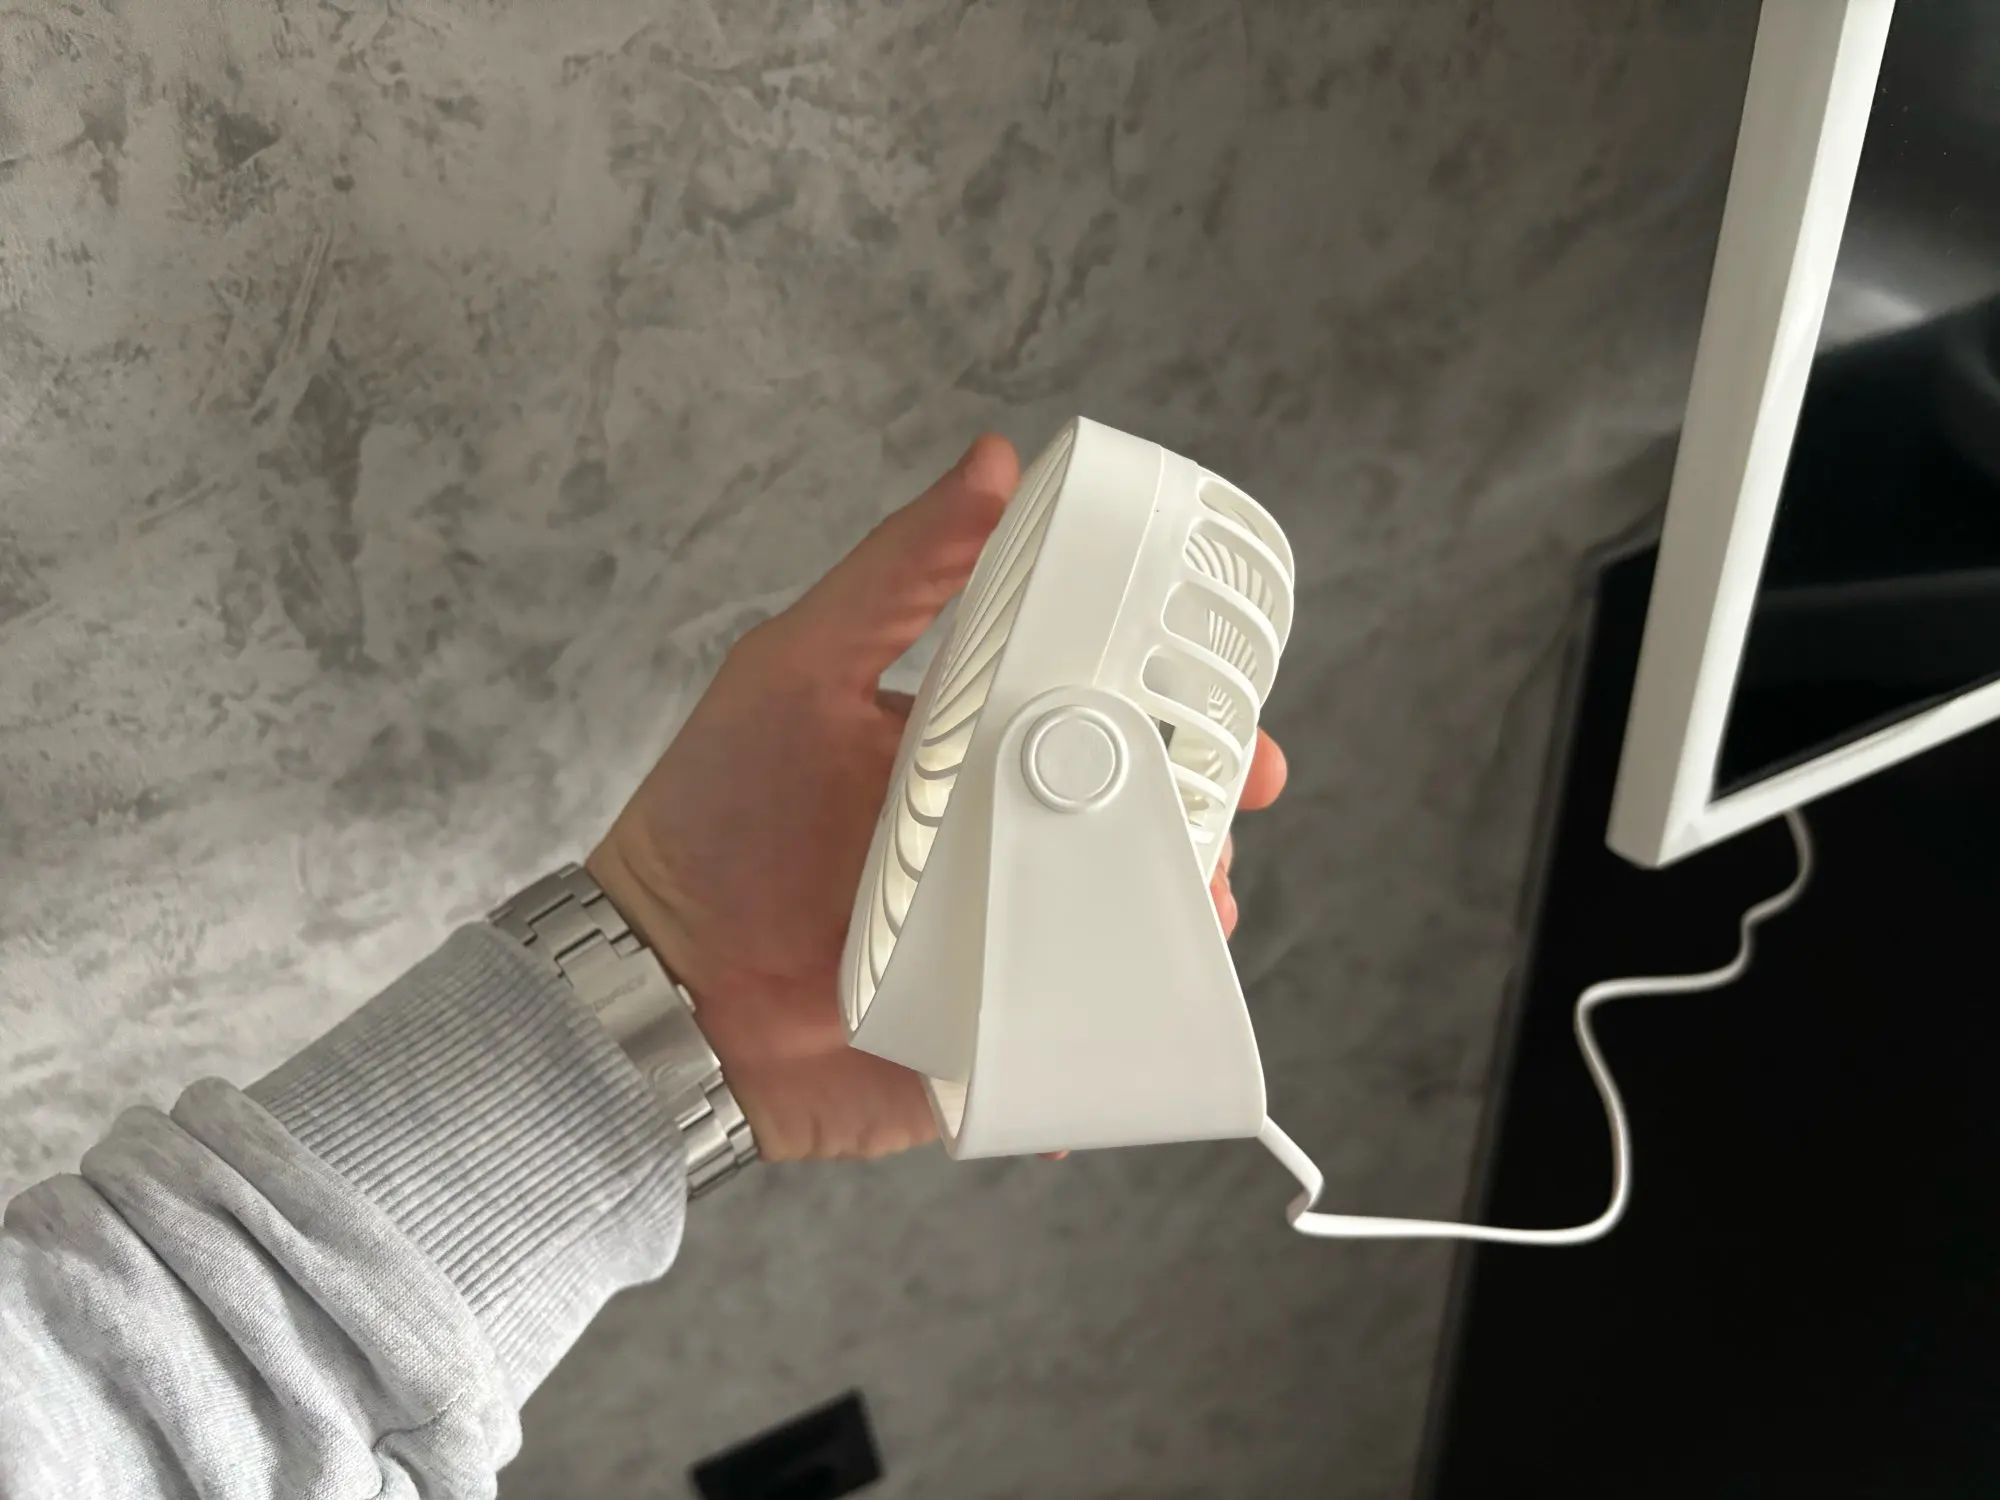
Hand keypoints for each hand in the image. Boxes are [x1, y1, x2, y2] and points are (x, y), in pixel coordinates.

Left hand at [589, 436, 1288, 1161]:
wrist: (661, 990)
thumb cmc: (714, 821)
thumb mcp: (797, 669)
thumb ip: (897, 573)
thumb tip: (994, 463)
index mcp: (969, 750)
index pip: (1092, 715)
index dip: (1173, 711)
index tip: (1233, 713)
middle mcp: (998, 836)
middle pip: (1132, 817)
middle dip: (1204, 814)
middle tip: (1239, 804)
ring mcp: (1002, 931)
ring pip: (1125, 913)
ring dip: (1182, 908)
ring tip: (1201, 904)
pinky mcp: (997, 1021)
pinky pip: (1086, 1015)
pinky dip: (1134, 1011)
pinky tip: (1158, 1000)